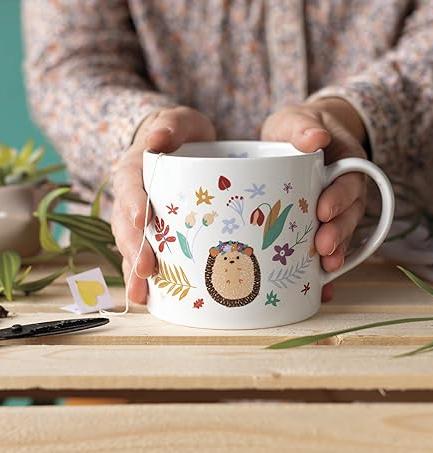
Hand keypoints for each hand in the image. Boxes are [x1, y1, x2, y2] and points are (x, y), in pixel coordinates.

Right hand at [111, 106, 215, 303]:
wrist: (178, 147)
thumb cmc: (180, 134)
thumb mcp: (179, 121)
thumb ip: (171, 125)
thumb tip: (157, 138)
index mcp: (134, 167)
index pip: (129, 183)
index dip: (132, 202)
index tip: (140, 221)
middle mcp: (130, 195)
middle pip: (124, 222)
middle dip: (133, 247)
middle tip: (145, 270)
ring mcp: (136, 216)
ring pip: (128, 244)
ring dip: (133, 269)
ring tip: (140, 294)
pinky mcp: (148, 231)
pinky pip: (140, 253)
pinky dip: (141, 275)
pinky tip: (147, 297)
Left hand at [261, 98, 367, 301]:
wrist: (295, 139)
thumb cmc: (297, 128)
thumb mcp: (297, 119)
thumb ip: (303, 127)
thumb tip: (315, 138)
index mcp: (345, 165)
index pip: (350, 183)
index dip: (340, 199)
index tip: (323, 211)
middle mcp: (344, 192)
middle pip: (349, 215)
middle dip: (338, 234)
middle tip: (323, 247)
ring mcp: (333, 211)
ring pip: (342, 235)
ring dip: (335, 254)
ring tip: (324, 271)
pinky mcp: (317, 225)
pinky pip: (326, 246)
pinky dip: (324, 268)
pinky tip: (318, 286)